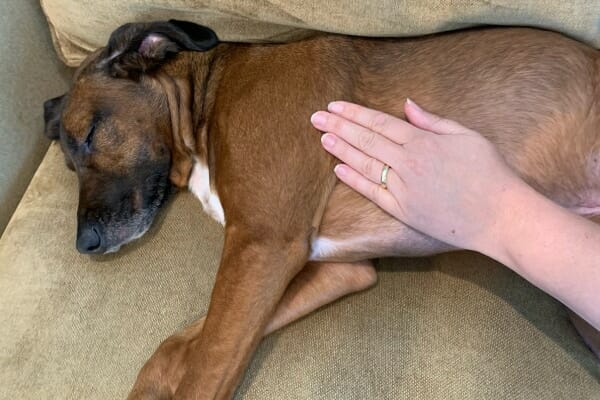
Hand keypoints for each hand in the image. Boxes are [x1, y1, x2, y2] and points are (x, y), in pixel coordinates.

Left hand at [310, 99, 526, 253]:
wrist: (499, 215)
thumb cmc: (489, 172)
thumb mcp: (466, 136)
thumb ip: (432, 121)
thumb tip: (406, 106)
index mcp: (422, 142)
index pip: (379, 123)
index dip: (354, 114)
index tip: (334, 107)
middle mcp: (407, 163)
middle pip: (365, 140)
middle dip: (338, 127)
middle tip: (315, 118)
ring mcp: (403, 188)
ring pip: (364, 165)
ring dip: (341, 150)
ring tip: (322, 138)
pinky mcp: (403, 211)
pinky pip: (373, 193)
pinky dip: (355, 180)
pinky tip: (339, 169)